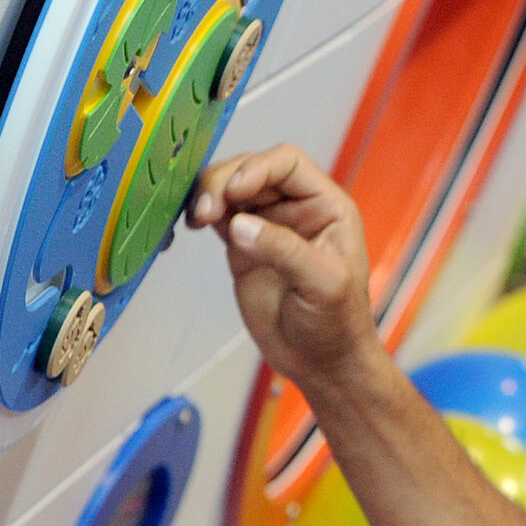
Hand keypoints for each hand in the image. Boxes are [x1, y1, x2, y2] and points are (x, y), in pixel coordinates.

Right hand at [187, 147, 376, 391]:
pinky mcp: (243, 246)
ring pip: (229, 189)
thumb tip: (241, 224)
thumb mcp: (323, 285)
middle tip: (207, 210)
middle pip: (251, 169)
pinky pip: (217, 216)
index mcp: (327, 206)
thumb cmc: (338, 325)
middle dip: (224, 181)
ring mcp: (267, 225)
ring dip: (207, 195)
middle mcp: (295, 208)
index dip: (258, 167)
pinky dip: (198, 213)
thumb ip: (285, 251)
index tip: (236, 190)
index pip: (288, 163)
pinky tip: (187, 225)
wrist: (321, 362)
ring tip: (196, 219)